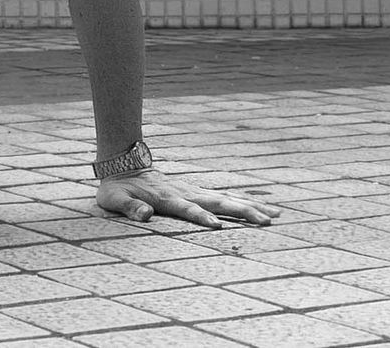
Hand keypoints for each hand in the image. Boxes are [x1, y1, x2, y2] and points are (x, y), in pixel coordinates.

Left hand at [96, 168, 280, 228]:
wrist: (123, 163)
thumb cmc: (118, 187)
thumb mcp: (115, 199)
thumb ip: (129, 207)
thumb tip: (144, 215)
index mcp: (166, 198)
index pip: (188, 209)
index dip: (201, 217)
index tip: (218, 225)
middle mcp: (185, 193)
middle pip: (218, 202)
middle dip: (242, 212)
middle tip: (266, 221)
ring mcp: (194, 191)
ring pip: (226, 198)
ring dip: (250, 206)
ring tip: (275, 215)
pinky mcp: (197, 192)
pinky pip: (225, 197)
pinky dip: (244, 201)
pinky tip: (262, 208)